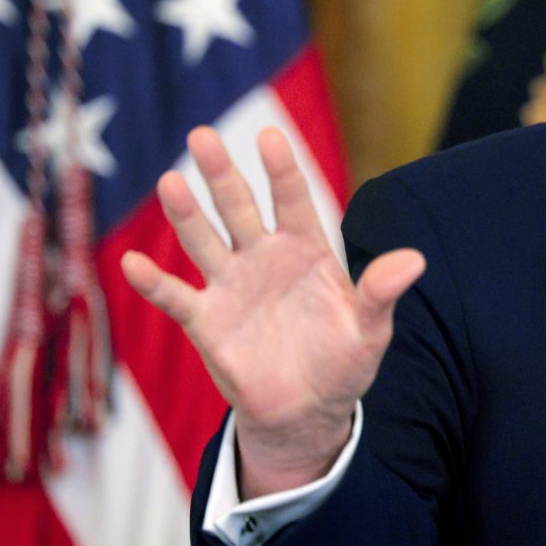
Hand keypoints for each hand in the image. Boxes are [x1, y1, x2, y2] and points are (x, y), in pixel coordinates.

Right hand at [121, 127, 424, 497]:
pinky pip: (176, 297)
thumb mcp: (369, 329)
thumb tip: (415, 260)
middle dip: (222, 174)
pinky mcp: (206, 321)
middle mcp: (263, 257)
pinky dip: (154, 283)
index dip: (282, 170)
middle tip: (203, 135)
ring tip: (170, 182)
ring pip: (203, 241)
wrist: (309, 410)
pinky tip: (130, 262)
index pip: (292, 200)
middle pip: (239, 207)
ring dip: (186, 214)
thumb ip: (381, 292)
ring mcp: (231, 285)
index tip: (269, 136)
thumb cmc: (343, 362)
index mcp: (306, 250)